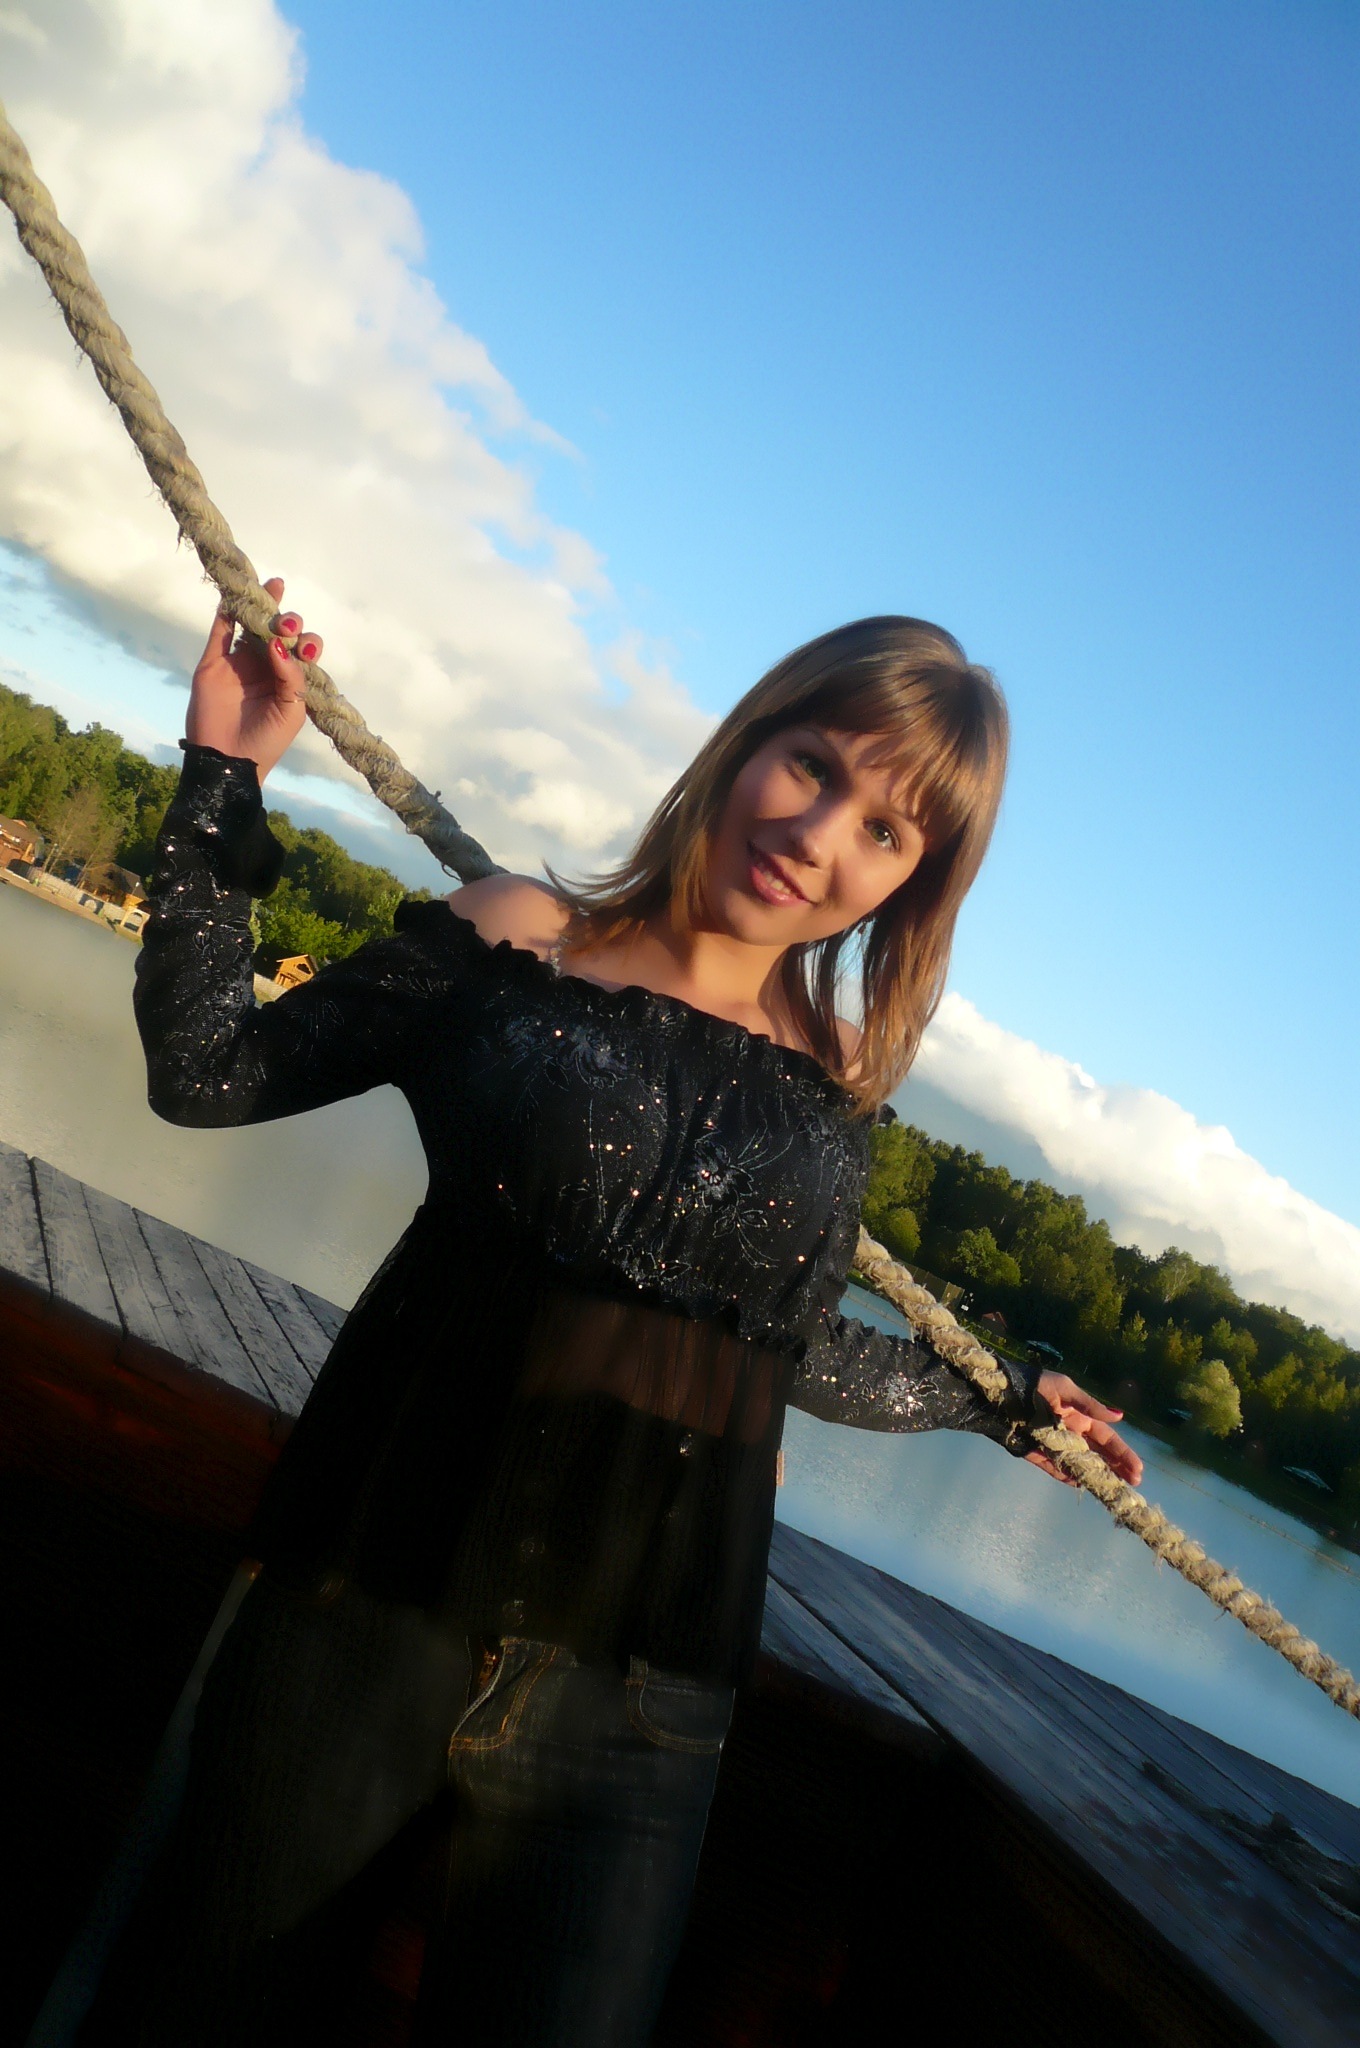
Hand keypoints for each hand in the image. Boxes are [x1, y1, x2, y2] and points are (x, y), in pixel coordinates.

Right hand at [185, 577, 320, 784]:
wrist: (229, 760)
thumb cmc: (267, 740)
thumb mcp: (292, 711)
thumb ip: (291, 676)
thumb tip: (277, 643)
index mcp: (288, 679)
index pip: (301, 651)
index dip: (307, 643)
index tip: (305, 650)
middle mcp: (265, 666)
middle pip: (279, 632)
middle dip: (289, 623)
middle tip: (287, 627)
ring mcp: (238, 662)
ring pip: (251, 624)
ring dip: (263, 605)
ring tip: (275, 587)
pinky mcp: (213, 661)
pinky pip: (220, 630)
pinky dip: (227, 610)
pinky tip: (237, 591)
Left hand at [1024, 1371, 1143, 1488]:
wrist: (1000, 1393)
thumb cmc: (1034, 1386)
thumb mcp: (1065, 1390)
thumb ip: (1090, 1405)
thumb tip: (1120, 1416)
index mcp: (1080, 1417)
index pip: (1107, 1439)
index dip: (1122, 1453)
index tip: (1138, 1469)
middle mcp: (1071, 1434)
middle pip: (1098, 1455)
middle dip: (1116, 1468)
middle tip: (1133, 1484)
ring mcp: (1055, 1446)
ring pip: (1081, 1465)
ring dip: (1097, 1476)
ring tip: (1113, 1490)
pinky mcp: (1037, 1455)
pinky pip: (1056, 1470)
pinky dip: (1068, 1477)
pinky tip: (1082, 1485)